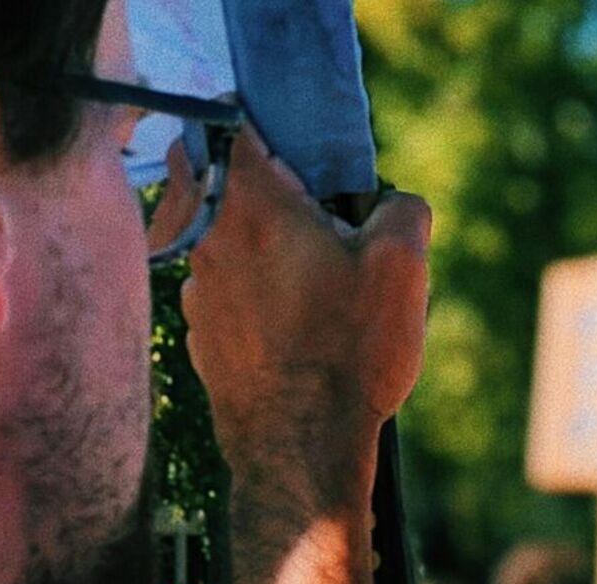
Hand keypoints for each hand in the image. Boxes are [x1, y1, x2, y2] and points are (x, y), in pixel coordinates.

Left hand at [163, 131, 431, 493]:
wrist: (300, 447)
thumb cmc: (348, 352)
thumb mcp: (402, 267)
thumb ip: (403, 209)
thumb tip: (393, 203)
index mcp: (248, 202)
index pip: (231, 123)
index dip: (270, 130)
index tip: (306, 161)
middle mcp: (205, 236)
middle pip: (214, 175)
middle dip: (259, 184)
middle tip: (314, 220)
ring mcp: (193, 287)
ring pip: (218, 236)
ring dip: (256, 243)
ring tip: (313, 286)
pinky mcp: (197, 331)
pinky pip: (221, 287)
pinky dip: (250, 291)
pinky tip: (294, 328)